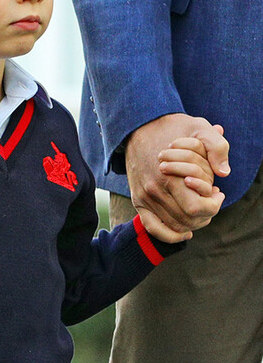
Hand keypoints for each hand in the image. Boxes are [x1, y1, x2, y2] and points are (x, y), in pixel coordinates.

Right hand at [126, 114, 228, 240]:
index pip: (197, 208)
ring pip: (175, 226)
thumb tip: (223, 173)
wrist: (139, 127)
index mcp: (169, 177)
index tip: (219, 192)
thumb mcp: (200, 128)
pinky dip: (170, 236)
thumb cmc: (173, 128)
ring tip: (200, 206)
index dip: (214, 205)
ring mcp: (144, 197)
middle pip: (188, 220)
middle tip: (211, 199)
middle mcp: (154, 191)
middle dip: (206, 214)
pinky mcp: (138, 200)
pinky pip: (153, 228)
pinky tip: (185, 233)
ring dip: (194, 222)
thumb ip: (217, 147)